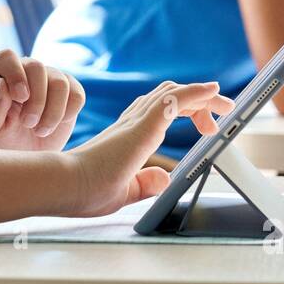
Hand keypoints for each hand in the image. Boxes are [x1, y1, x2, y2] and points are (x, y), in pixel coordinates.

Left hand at [0, 49, 84, 151]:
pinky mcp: (70, 92)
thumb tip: (2, 85)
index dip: (14, 74)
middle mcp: (26, 71)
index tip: (19, 97)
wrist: (23, 154)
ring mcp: (50, 79)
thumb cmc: (2, 139)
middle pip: (37, 68)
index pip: (7, 57)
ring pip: (60, 83)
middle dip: (35, 100)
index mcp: (0, 74)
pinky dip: (67, 114)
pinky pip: (77, 95)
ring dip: (51, 112)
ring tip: (39, 130)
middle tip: (27, 123)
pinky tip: (53, 125)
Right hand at [67, 81, 233, 217]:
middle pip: (168, 98)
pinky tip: (211, 91)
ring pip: (173, 94)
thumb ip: (143, 184)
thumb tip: (163, 179)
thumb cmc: (80, 191)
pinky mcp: (141, 127)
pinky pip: (174, 100)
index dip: (182, 110)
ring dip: (202, 96)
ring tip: (223, 102)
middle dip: (198, 102)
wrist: (60, 186)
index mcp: (125, 138)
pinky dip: (195, 92)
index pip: (157, 113)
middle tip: (221, 109)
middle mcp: (130, 124)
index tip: (202, 123)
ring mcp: (135, 123)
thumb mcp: (122, 192)